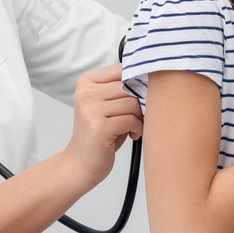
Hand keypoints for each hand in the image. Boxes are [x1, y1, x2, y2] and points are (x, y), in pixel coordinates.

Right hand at [63, 63, 142, 186]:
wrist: (81, 163)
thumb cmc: (99, 134)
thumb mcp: (106, 105)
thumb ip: (121, 89)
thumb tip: (152, 78)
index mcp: (86, 82)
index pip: (121, 69)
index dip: (137, 81)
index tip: (142, 95)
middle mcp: (86, 93)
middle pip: (128, 86)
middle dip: (140, 101)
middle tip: (139, 115)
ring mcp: (91, 110)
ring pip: (132, 103)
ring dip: (139, 116)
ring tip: (134, 126)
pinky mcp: (99, 127)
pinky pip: (131, 120)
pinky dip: (137, 128)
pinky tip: (132, 134)